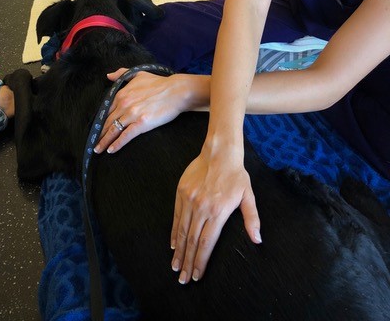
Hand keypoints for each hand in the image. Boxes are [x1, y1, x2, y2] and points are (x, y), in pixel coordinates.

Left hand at [94, 68, 186, 153]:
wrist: (176, 91)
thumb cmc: (159, 83)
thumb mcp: (138, 74)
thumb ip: (121, 74)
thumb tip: (108, 76)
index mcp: (122, 94)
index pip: (106, 110)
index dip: (99, 121)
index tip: (95, 129)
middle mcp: (124, 104)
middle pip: (107, 122)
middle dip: (99, 134)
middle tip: (92, 143)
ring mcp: (132, 114)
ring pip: (113, 130)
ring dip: (104, 141)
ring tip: (97, 149)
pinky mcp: (142, 124)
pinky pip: (126, 136)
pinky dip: (117, 144)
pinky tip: (111, 150)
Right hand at [171, 150, 260, 283]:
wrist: (219, 153)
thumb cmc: (236, 175)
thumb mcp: (248, 196)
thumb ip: (252, 219)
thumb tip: (257, 240)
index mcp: (218, 212)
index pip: (207, 243)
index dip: (201, 261)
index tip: (197, 275)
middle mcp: (202, 208)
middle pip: (193, 241)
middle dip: (187, 262)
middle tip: (183, 279)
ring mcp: (190, 200)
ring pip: (182, 231)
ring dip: (179, 251)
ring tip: (176, 266)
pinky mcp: (181, 192)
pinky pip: (176, 216)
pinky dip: (174, 232)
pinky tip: (173, 244)